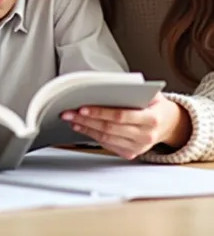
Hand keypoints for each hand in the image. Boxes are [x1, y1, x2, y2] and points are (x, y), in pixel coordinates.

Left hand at [60, 92, 191, 158]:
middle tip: (68, 112)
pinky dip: (92, 136)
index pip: (120, 116)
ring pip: (106, 138)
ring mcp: (138, 147)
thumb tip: (108, 85)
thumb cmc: (156, 104)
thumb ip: (133, 90)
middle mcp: (145, 136)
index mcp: (151, 119)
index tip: (82, 107)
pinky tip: (82, 127)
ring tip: (71, 119)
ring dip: (86, 128)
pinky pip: (108, 145)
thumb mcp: (151, 93)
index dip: (100, 112)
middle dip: (86, 120)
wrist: (169, 124)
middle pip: (109, 128)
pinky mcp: (131, 153)